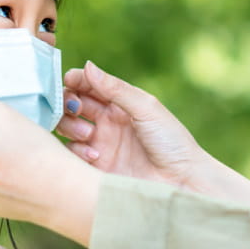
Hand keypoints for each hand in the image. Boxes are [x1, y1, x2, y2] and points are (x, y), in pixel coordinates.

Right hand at [55, 61, 249, 214]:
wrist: (182, 182)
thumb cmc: (172, 142)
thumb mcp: (146, 109)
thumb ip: (116, 89)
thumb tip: (88, 66)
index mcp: (120, 104)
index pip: (89, 86)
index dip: (76, 81)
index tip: (70, 81)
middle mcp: (107, 122)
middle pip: (73, 105)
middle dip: (68, 103)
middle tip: (76, 108)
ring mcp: (101, 144)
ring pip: (68, 128)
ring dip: (71, 126)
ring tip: (88, 134)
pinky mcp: (96, 168)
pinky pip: (73, 155)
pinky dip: (77, 151)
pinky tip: (96, 155)